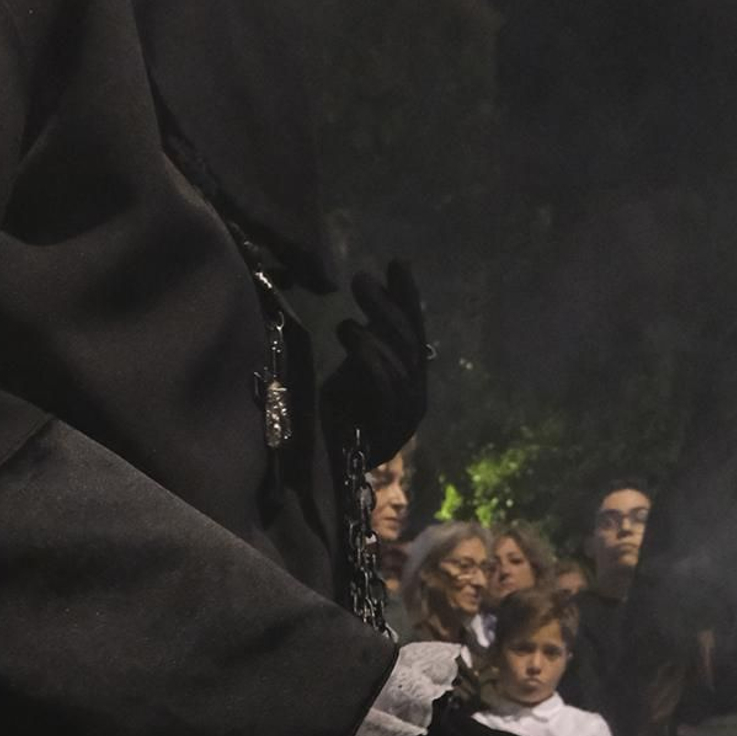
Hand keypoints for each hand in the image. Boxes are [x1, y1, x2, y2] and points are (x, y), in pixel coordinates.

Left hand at [319, 260, 428, 466]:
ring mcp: (404, 419)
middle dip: (387, 307)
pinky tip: (350, 334)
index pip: (416, 331)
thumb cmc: (333, 419)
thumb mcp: (352, 368)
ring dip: (374, 331)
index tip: (396, 262)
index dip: (408, 297)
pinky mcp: (387, 435)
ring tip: (345, 314)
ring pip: (400, 364)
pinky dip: (370, 358)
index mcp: (411, 382)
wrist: (320, 473)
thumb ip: (367, 337)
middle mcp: (415, 399)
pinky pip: (386, 388)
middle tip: (360, 278)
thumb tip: (373, 288)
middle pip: (409, 344)